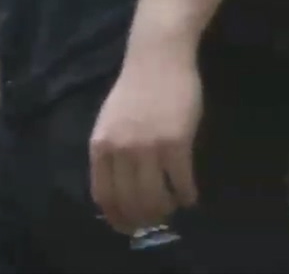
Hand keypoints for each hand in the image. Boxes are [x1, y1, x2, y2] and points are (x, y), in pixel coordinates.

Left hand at [89, 46, 201, 234]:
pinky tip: (189, 196)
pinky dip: (186, 195)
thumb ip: (110, 152)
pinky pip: (181, 182)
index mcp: (99, 146)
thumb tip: (116, 188)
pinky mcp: (176, 144)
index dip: (116, 217)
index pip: (103, 195)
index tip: (127, 227)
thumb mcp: (109, 122)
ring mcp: (147, 148)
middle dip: (143, 219)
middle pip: (130, 201)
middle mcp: (120, 150)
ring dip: (166, 209)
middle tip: (156, 222)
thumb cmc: (134, 91)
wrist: (157, 60)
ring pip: (156, 197)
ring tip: (173, 207)